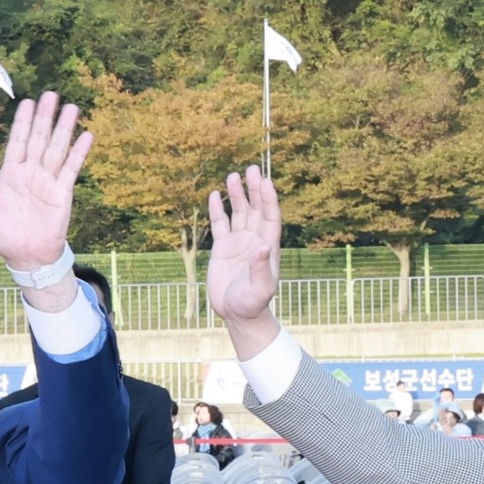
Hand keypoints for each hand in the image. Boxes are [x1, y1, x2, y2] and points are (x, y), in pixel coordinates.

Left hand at [0, 94, 92, 291]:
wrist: (25, 256)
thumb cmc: (2, 234)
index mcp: (10, 174)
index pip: (18, 141)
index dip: (22, 122)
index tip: (28, 102)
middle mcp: (31, 173)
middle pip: (39, 138)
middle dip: (45, 117)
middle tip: (51, 95)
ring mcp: (48, 181)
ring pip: (57, 148)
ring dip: (64, 128)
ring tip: (71, 108)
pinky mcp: (63, 193)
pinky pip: (71, 169)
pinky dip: (78, 152)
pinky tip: (86, 136)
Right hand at [205, 165, 284, 352]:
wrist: (238, 314)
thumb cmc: (253, 303)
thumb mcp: (260, 287)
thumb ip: (261, 267)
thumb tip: (263, 247)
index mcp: (268, 247)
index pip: (270, 217)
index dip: (268, 199)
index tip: (266, 181)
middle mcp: (254, 241)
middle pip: (255, 209)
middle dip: (254, 190)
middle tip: (251, 168)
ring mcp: (238, 243)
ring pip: (238, 213)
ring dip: (236, 195)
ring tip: (233, 175)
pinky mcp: (223, 249)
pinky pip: (220, 224)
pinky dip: (217, 210)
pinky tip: (214, 195)